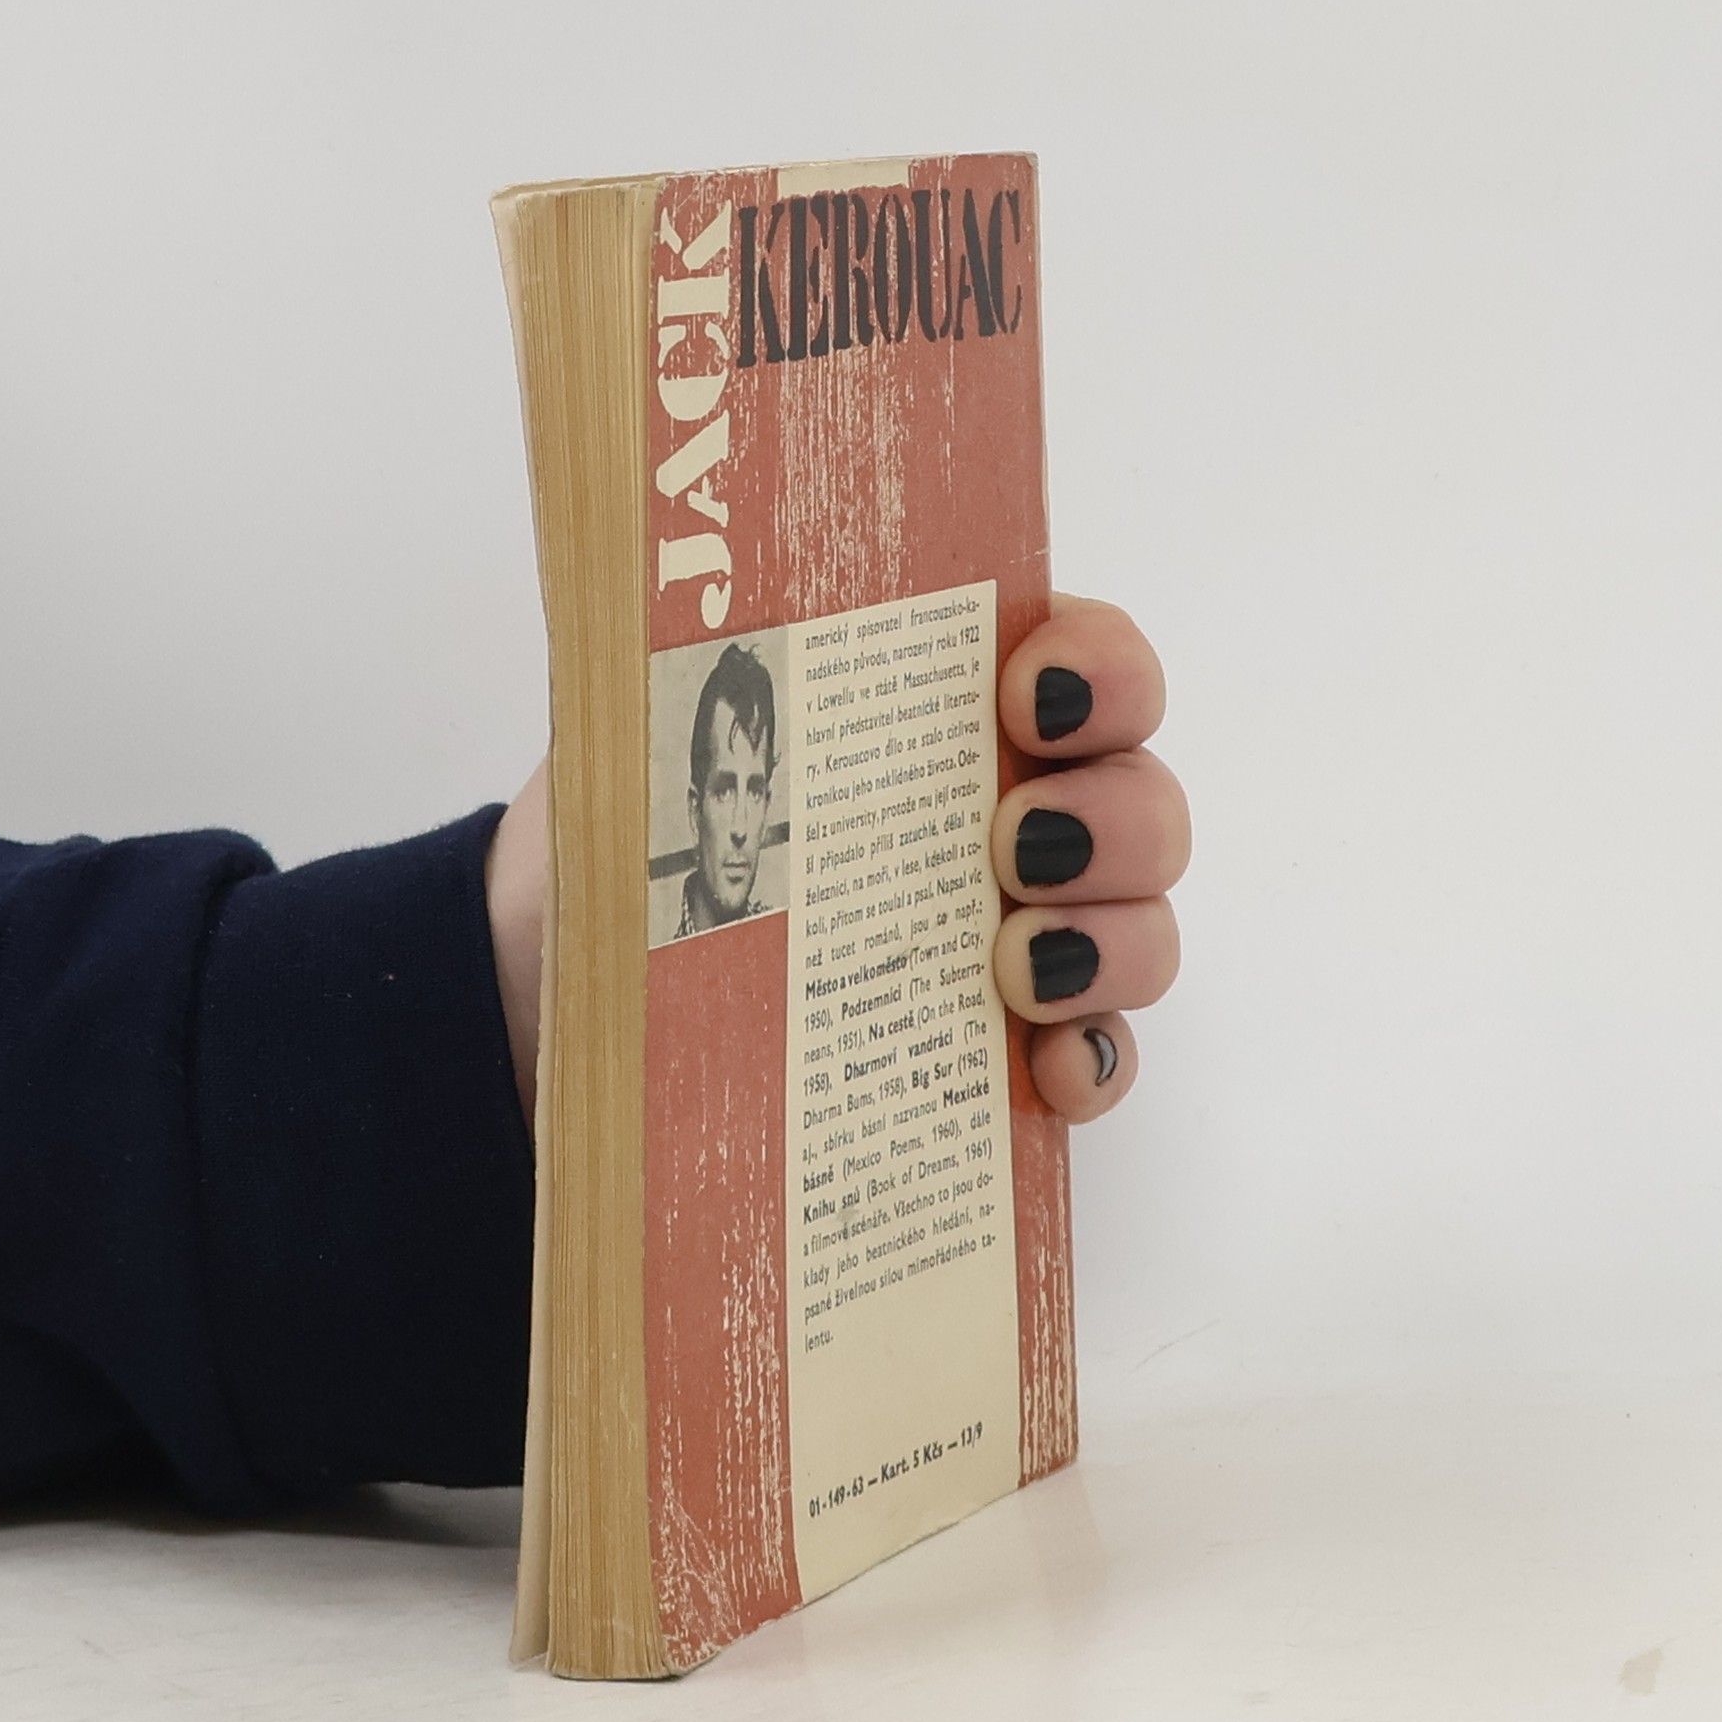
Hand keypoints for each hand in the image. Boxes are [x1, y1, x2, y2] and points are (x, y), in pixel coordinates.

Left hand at [487, 591, 1186, 1135]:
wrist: (577, 1004)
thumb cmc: (631, 849)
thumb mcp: (639, 755)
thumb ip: (687, 699)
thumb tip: (679, 651)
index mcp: (936, 717)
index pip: (1079, 658)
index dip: (1096, 664)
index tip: (1030, 694)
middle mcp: (1009, 815)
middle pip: (1139, 794)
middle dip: (1110, 815)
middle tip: (1013, 844)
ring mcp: (1025, 940)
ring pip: (1145, 925)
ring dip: (1115, 940)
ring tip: (1019, 968)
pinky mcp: (1006, 1054)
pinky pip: (1100, 1055)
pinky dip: (1095, 1061)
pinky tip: (1049, 1070)